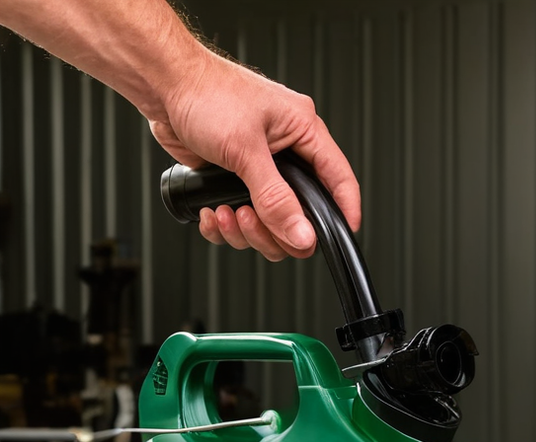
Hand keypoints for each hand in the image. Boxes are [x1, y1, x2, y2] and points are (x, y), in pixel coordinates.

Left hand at [151, 49, 360, 261]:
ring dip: (245, 230)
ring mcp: (259, 169)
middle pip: (300, 215)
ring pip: (269, 224)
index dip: (344, 211)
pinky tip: (212, 212)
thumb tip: (302, 234)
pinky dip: (225, 227)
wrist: (162, 84)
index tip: (344, 235)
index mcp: (302, 132)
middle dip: (274, 230)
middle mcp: (286, 153)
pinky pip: (241, 221)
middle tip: (252, 220)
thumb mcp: (246, 149)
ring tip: (226, 213)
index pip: (339, 179)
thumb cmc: (206, 92)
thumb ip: (276, 198)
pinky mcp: (233, 181)